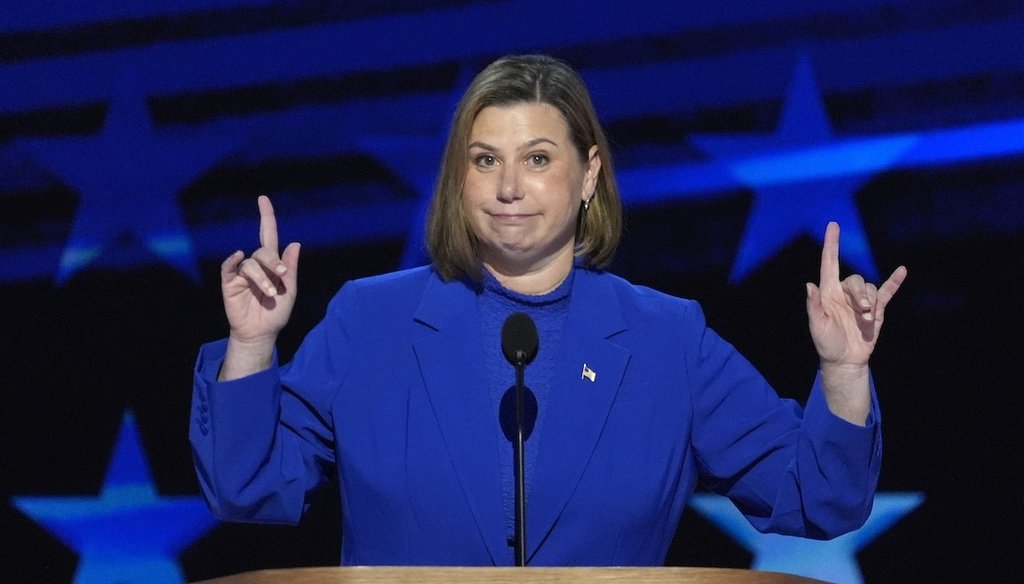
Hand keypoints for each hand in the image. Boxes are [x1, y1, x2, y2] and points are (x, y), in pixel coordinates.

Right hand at [219, 196, 299, 377]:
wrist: (261, 333)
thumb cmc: (276, 313)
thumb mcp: (289, 291)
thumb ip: (290, 269)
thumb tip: (295, 244)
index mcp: (272, 264)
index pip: (268, 235)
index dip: (266, 217)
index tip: (263, 199)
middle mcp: (256, 264)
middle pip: (263, 250)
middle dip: (273, 262)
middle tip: (281, 277)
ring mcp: (242, 273)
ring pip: (250, 263)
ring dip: (261, 277)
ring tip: (269, 294)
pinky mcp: (229, 282)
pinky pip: (229, 267)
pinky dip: (233, 260)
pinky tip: (238, 257)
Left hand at [806, 222, 905, 421]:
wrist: (845, 360)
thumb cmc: (826, 343)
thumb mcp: (817, 325)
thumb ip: (814, 306)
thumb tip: (810, 286)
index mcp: (828, 292)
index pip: (829, 263)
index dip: (831, 244)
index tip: (833, 225)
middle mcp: (844, 292)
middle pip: (856, 280)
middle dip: (860, 295)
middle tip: (862, 312)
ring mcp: (862, 300)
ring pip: (871, 288)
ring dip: (871, 302)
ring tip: (867, 319)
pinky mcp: (877, 309)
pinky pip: (887, 291)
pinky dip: (894, 281)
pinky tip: (902, 270)